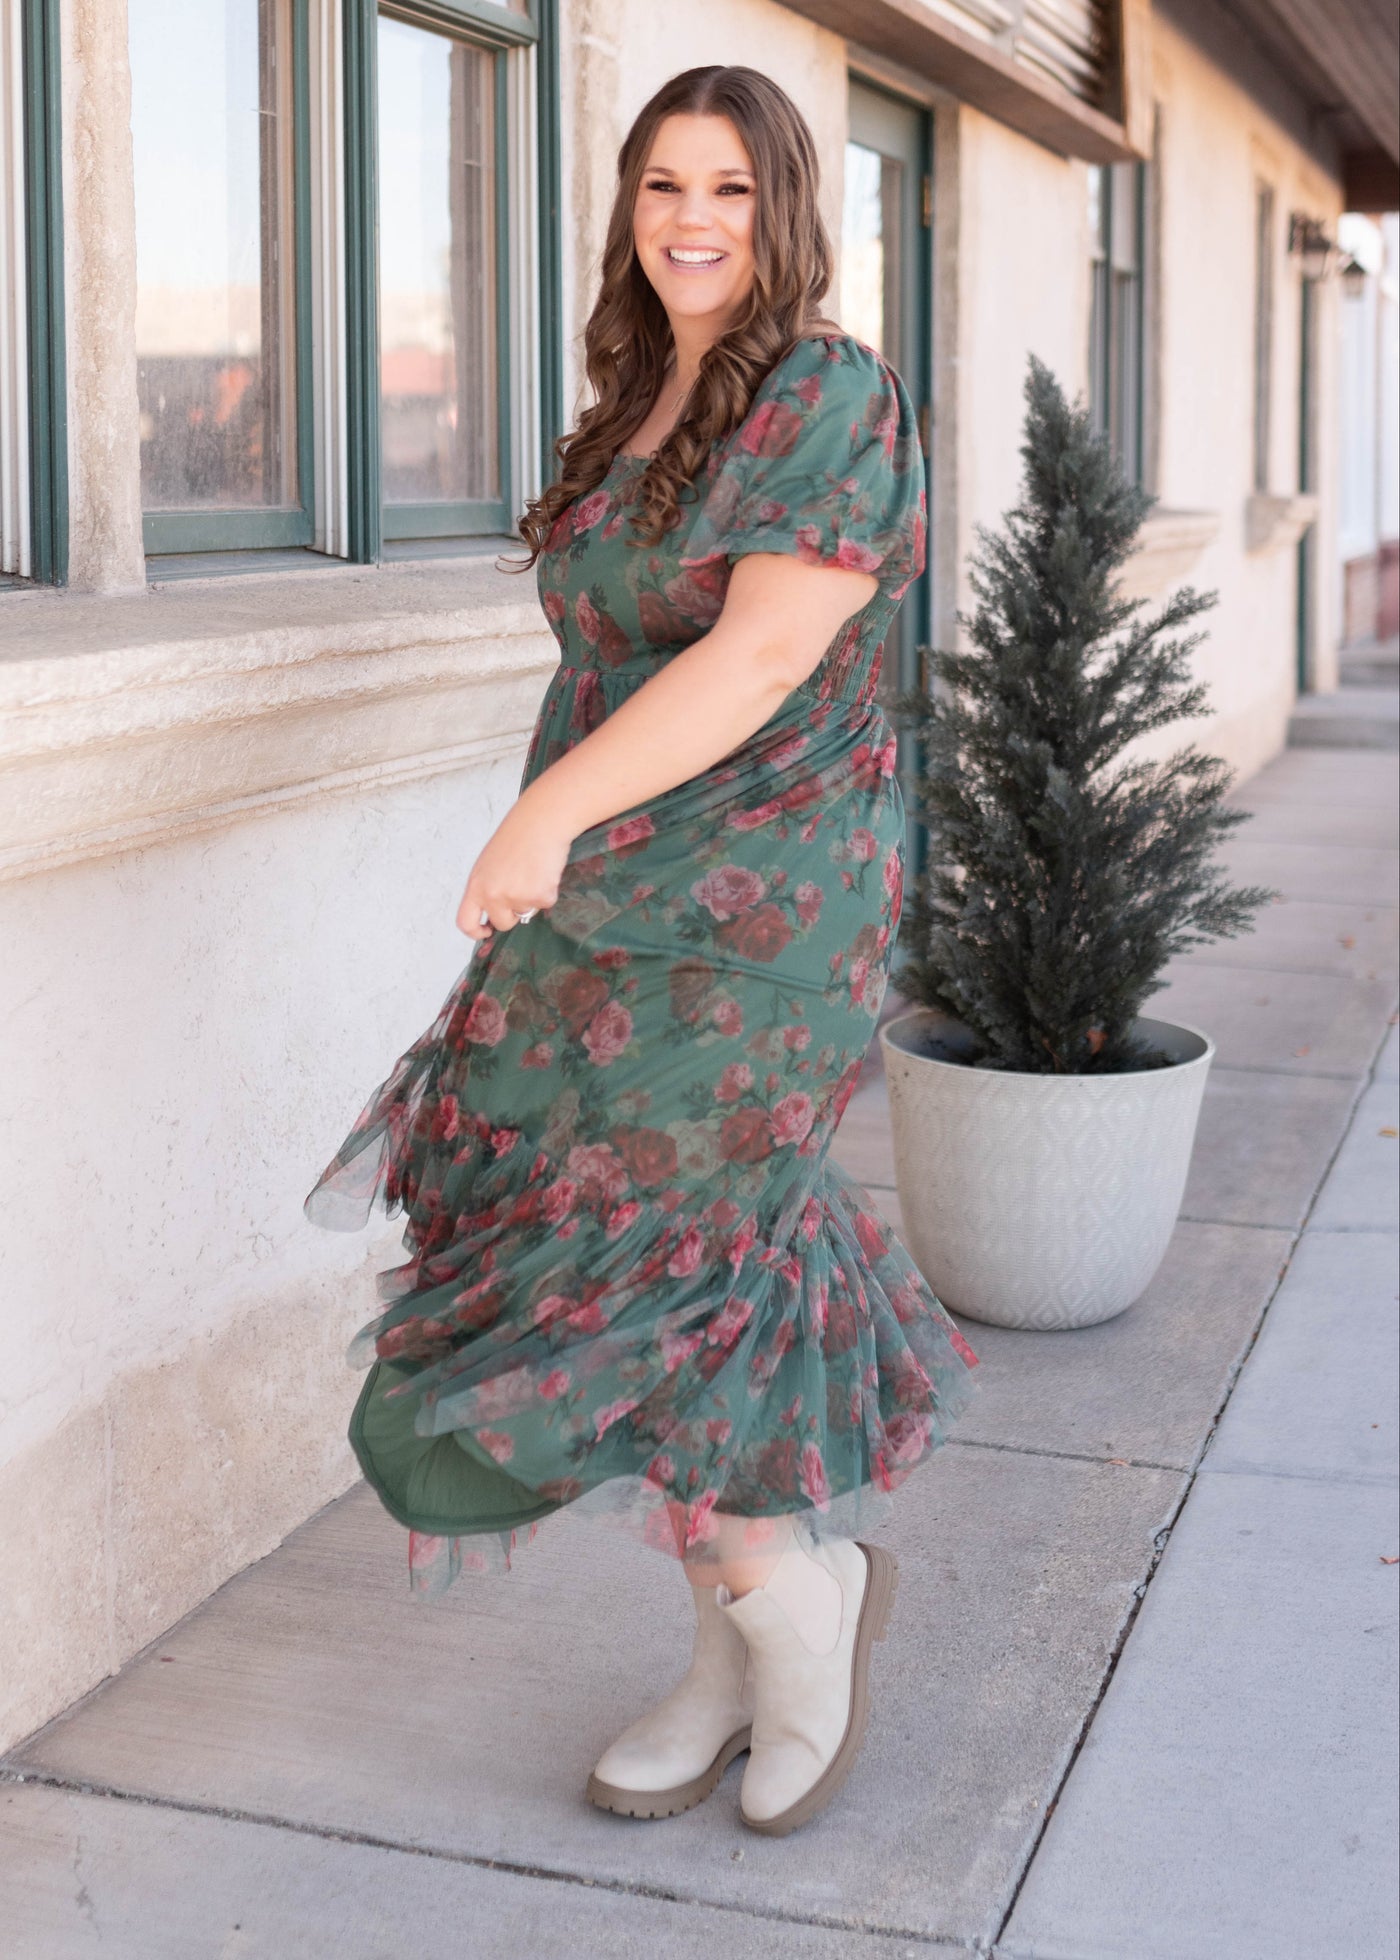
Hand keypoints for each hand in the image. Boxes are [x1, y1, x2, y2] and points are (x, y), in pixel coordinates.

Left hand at [456, 797, 572, 940]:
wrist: (541, 821)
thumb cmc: (517, 836)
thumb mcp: (489, 863)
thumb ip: (487, 888)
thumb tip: (494, 911)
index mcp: (476, 885)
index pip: (466, 921)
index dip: (476, 932)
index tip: (487, 931)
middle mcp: (493, 895)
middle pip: (502, 923)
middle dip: (514, 913)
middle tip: (522, 887)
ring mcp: (516, 897)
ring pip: (527, 913)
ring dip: (533, 897)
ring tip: (534, 871)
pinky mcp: (539, 896)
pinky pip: (546, 904)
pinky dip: (548, 891)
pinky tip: (545, 871)